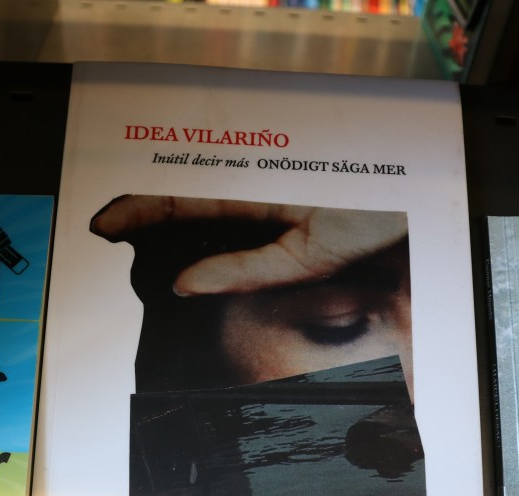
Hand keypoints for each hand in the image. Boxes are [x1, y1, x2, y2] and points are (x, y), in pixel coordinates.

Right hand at [90, 195, 407, 295]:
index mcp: (258, 193)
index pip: (179, 200)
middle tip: (108, 232)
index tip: (102, 223)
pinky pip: (228, 216)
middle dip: (142, 211)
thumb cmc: (373, 224)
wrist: (417, 215)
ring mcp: (267, 198)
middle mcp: (258, 189)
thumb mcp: (309, 255)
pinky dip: (200, 229)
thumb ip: (246, 269)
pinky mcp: (279, 210)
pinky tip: (190, 248)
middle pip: (183, 196)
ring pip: (203, 205)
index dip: (136, 210)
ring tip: (136, 240)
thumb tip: (187, 284)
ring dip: (168, 221)